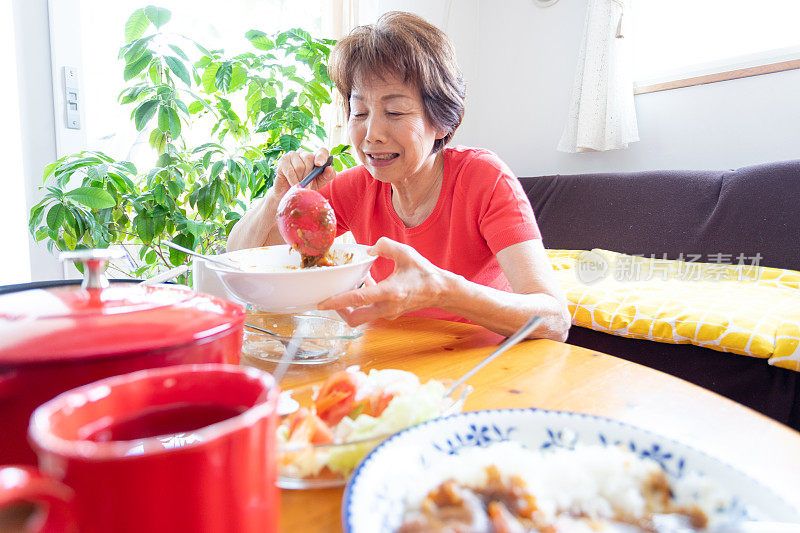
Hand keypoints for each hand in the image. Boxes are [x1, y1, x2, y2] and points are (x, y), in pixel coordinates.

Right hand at [273, 148, 335, 196]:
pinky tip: (293, 184)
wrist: (291, 193)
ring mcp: (293, 154)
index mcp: (316, 156)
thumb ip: (327, 176)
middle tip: (307, 184)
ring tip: (299, 184)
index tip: (319, 164)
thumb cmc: (307, 186)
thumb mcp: (319, 182)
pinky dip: (293, 180)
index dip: (322, 156)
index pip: (322, 151)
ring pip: (299, 166)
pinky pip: (290, 170)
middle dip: (309, 174)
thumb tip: (329, 168)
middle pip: (309, 158)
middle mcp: (304, 153)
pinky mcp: (283, 160)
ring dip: (300, 179)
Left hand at [318, 238, 450, 325]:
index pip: (358, 300)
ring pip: (361, 317)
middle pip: (355, 319)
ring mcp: (389, 314)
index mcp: (390, 292)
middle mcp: (387, 307)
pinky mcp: (390, 314)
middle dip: (339, 311)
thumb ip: (385, 246)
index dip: (337, 302)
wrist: (441, 290)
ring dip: (352, 305)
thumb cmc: (424, 273)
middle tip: (331, 298)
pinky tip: (367, 284)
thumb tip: (369, 249)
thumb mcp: (406, 253)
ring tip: (351, 286)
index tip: (322, 304)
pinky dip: (364, 301)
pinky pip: (371, 311)